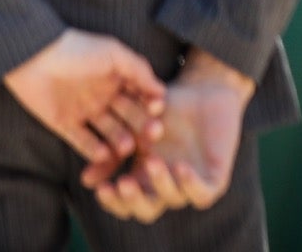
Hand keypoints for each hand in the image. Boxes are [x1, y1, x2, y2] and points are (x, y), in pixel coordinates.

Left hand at [3, 29, 165, 169]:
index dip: (150, 105)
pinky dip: (93, 151)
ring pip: (110, 134)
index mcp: (116, 79)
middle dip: (141, 127)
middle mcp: (103, 97)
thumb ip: (138, 69)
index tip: (157, 109)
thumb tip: (162, 90)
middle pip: (129, 119)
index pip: (141, 98)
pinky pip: (84, 143)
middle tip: (151, 135)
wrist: (31, 56)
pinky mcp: (65, 125)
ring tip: (125, 145)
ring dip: (120, 141)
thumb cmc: (74, 49)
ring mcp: (85, 112)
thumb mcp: (111, 52)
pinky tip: (102, 153)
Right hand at [91, 46, 252, 223]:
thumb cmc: (165, 109)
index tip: (101, 189)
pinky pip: (202, 194)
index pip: (126, 203)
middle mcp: (166, 186)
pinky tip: (179, 167)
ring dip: (160, 183)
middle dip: (133, 201)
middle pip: (147, 210)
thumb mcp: (132, 126)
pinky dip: (190, 184)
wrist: (200, 92)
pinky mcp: (214, 179)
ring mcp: (189, 184)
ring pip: (172, 200)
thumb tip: (87, 180)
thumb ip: (112, 151)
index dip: (114, 202)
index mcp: (144, 177)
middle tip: (123, 184)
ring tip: (151, 161)